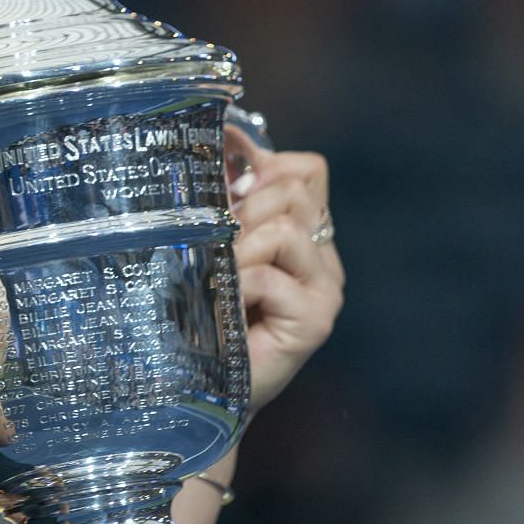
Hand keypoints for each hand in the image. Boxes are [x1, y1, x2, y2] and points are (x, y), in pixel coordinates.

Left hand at [226, 129, 343, 412]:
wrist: (198, 389)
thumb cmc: (197, 317)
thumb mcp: (208, 247)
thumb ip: (222, 200)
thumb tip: (225, 135)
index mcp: (303, 234)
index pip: (305, 170)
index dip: (261, 163)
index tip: (222, 182)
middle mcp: (322, 258)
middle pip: (292, 190)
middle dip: (240, 211)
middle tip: (216, 253)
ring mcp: (326, 288)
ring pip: (282, 227)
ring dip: (235, 250)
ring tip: (219, 283)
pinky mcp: (316, 318)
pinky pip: (268, 274)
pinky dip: (235, 286)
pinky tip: (226, 310)